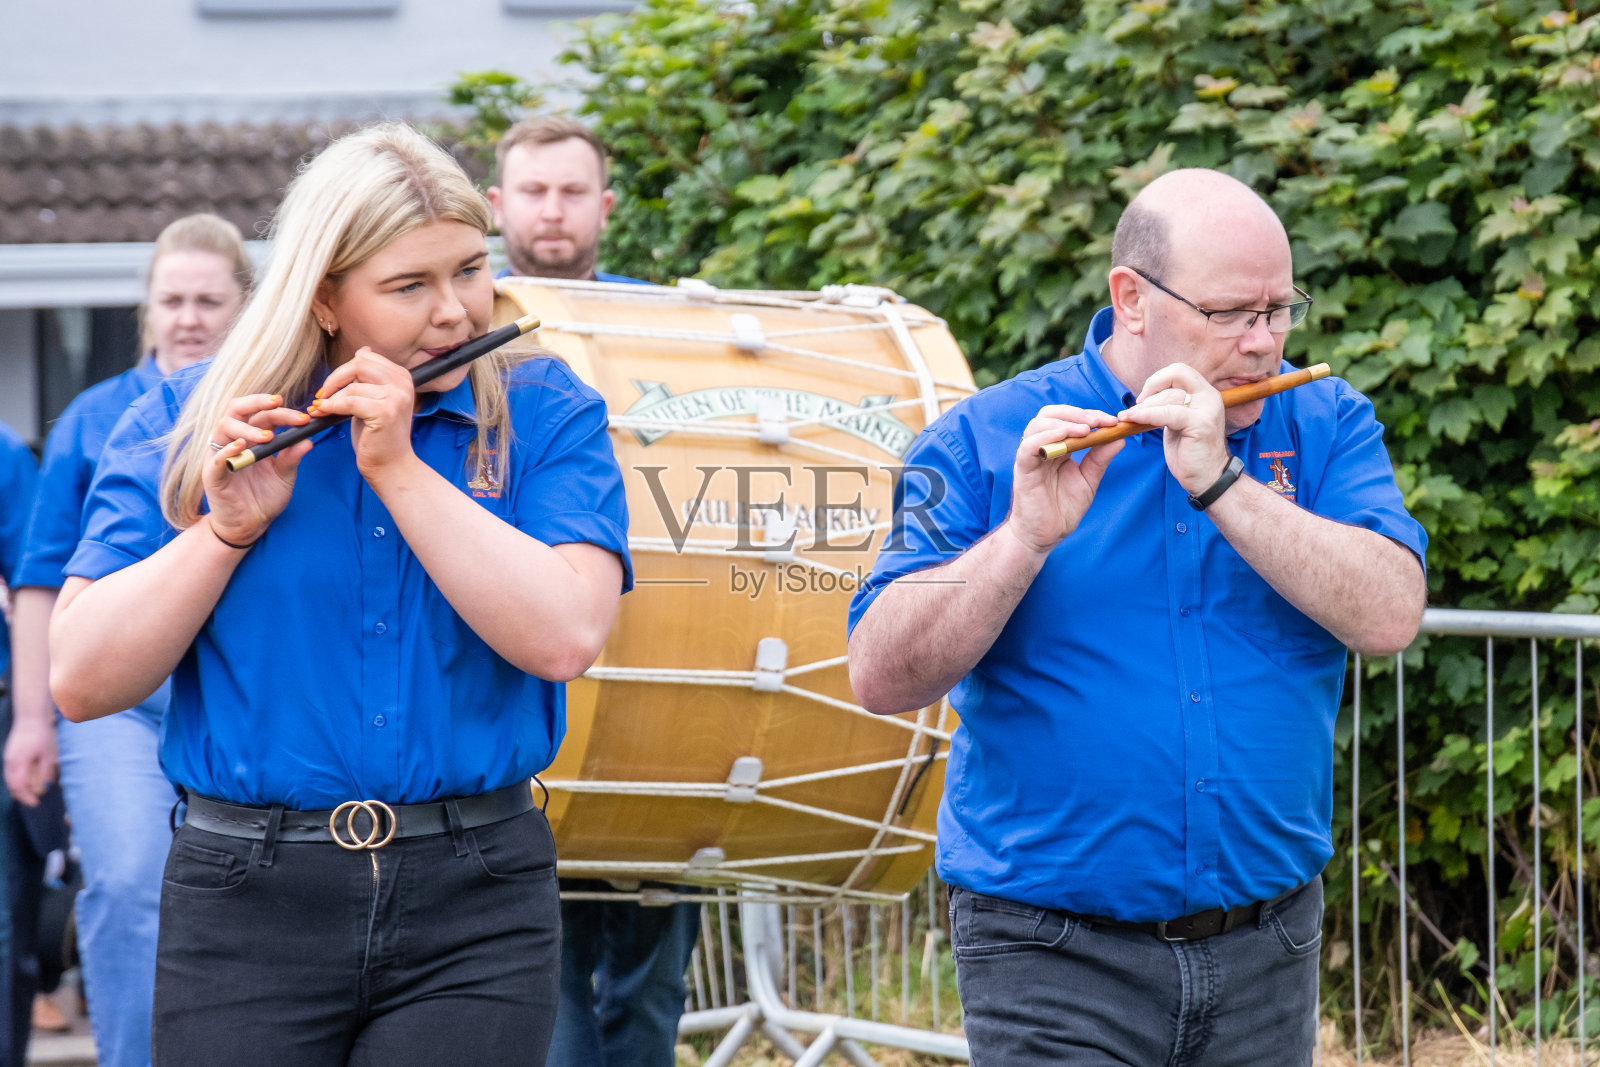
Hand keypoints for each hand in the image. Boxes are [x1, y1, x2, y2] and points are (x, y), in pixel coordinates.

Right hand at [4, 716, 57, 805]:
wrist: (29, 720)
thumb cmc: (40, 735)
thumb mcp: (46, 753)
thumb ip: (45, 770)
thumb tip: (46, 786)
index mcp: (20, 762)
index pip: (20, 785)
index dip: (27, 796)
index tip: (36, 802)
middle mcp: (10, 762)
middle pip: (12, 785)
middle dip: (22, 796)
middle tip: (33, 802)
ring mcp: (7, 759)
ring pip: (8, 780)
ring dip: (17, 790)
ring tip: (29, 796)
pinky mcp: (8, 756)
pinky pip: (8, 774)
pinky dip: (14, 782)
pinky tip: (23, 785)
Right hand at [207, 394, 314, 543]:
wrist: (250, 525)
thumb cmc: (264, 497)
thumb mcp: (284, 475)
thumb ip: (292, 457)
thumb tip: (308, 440)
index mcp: (251, 438)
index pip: (263, 415)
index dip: (282, 412)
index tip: (303, 418)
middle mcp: (234, 441)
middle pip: (238, 409)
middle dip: (257, 402)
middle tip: (278, 403)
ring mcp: (221, 455)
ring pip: (224, 427)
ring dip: (247, 428)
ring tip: (268, 437)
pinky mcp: (212, 473)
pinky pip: (216, 457)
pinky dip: (228, 450)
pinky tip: (241, 447)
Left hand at [308, 348, 418, 480]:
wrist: (391, 466)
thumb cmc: (380, 436)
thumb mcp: (376, 400)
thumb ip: (369, 378)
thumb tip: (362, 351)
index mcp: (402, 377)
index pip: (366, 358)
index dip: (344, 371)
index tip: (332, 388)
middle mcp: (403, 384)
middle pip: (359, 364)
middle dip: (335, 379)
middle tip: (323, 396)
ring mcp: (396, 397)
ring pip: (352, 385)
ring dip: (331, 397)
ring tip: (321, 409)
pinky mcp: (385, 412)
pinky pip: (349, 401)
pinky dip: (332, 406)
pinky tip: (323, 413)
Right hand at [1007, 405, 1125, 553]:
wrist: (1046, 535)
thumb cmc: (1063, 509)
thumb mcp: (1088, 480)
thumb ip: (1100, 458)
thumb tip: (1119, 437)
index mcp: (1058, 447)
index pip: (1069, 418)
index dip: (1090, 415)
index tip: (1112, 421)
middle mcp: (1043, 447)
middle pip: (1051, 414)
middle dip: (1077, 413)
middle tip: (1099, 422)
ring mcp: (1031, 456)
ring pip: (1038, 424)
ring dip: (1063, 422)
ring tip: (1085, 430)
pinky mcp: (1023, 468)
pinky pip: (1028, 445)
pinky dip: (1046, 436)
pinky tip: (1064, 437)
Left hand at [1118, 363, 1230, 495]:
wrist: (1207, 478)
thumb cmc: (1189, 452)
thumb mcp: (1178, 422)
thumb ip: (1169, 406)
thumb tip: (1144, 397)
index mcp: (1205, 393)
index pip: (1179, 370)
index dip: (1158, 379)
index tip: (1144, 397)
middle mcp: (1209, 397)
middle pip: (1177, 373)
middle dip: (1151, 386)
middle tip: (1136, 407)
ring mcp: (1207, 410)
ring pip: (1169, 396)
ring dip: (1143, 406)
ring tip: (1128, 417)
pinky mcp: (1200, 424)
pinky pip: (1167, 413)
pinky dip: (1146, 415)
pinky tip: (1132, 419)